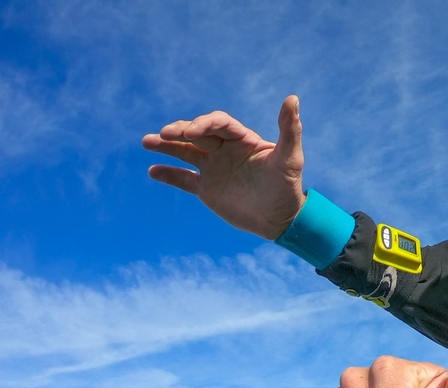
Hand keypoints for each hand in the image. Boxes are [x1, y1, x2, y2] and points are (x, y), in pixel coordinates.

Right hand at [142, 95, 305, 239]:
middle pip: (197, 134)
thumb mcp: (291, 158)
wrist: (282, 220)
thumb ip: (290, 129)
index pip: (218, 123)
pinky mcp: (207, 189)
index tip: (191, 132)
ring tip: (147, 142)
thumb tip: (292, 98)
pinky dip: (168, 175)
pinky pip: (183, 179)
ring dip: (166, 146)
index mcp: (242, 139)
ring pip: (185, 152)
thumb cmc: (289, 187)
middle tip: (164, 134)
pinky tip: (153, 171)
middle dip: (180, 131)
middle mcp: (225, 150)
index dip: (204, 124)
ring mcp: (214, 168)